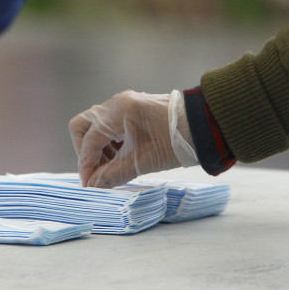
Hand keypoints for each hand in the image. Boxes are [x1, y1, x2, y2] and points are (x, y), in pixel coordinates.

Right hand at [69, 90, 195, 187]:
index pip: (89, 140)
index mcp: (117, 111)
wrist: (204, 126)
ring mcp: (125, 104)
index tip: (88, 185)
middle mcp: (117, 103)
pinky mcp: (133, 110)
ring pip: (96, 126)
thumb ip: (112, 175)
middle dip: (86, 151)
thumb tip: (93, 186)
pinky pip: (110, 126)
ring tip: (112, 168)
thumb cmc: (176, 141)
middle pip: (83, 126)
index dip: (86, 165)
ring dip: (98, 149)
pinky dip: (110, 143)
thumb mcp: (142, 162)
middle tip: (96, 172)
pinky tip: (121, 158)